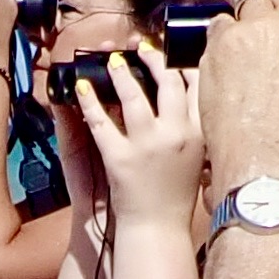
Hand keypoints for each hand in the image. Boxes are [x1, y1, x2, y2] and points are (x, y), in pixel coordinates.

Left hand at [71, 45, 204, 239]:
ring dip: (121, 73)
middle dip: (154, 61)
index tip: (173, 51)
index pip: (196, 87)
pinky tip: (81, 88)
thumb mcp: (195, 160)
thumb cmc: (175, 197)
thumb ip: (192, 129)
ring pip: (133, 97)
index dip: (183, 65)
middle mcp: (176, 136)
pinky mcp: (120, 159)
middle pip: (167, 84)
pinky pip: (101, 122)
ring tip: (111, 59)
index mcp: (198, 135)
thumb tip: (188, 98)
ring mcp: (147, 147)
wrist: (156, 231)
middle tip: (141, 47)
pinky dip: (89, 102)